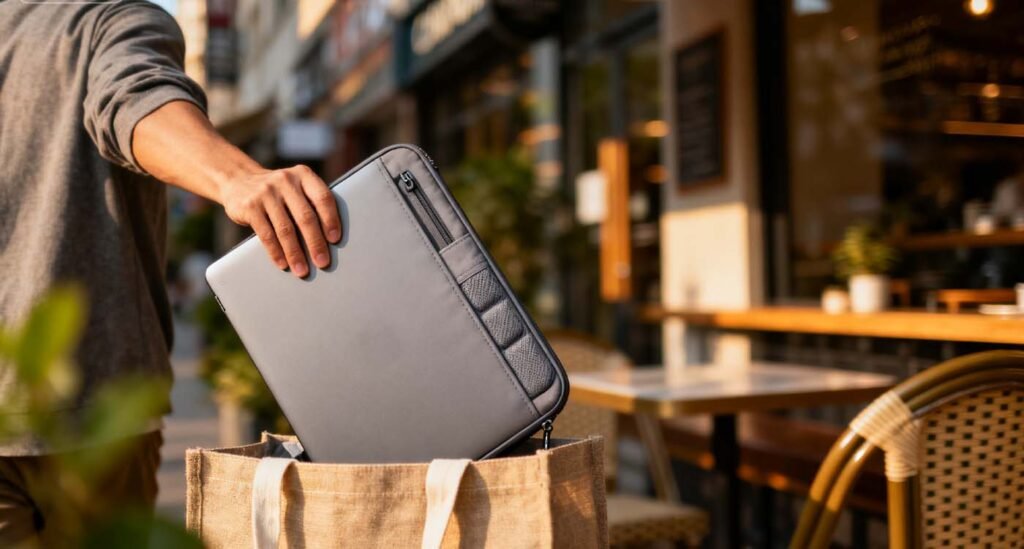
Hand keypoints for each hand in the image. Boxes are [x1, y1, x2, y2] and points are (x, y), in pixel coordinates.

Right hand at [220, 165, 340, 277]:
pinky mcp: (250, 206)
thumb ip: (312, 203)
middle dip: (315, 243)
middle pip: (305, 217)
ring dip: (295, 253)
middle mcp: (285, 180)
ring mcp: (266, 193)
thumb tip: (330, 241)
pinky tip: (283, 264)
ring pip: (285, 229)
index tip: (335, 240)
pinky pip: (266, 234)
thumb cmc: (279, 192)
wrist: (238, 180)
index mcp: (303, 175)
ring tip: (302, 270)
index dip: (331, 219)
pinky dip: (276, 252)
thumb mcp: (296, 187)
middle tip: (322, 263)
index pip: (322, 198)